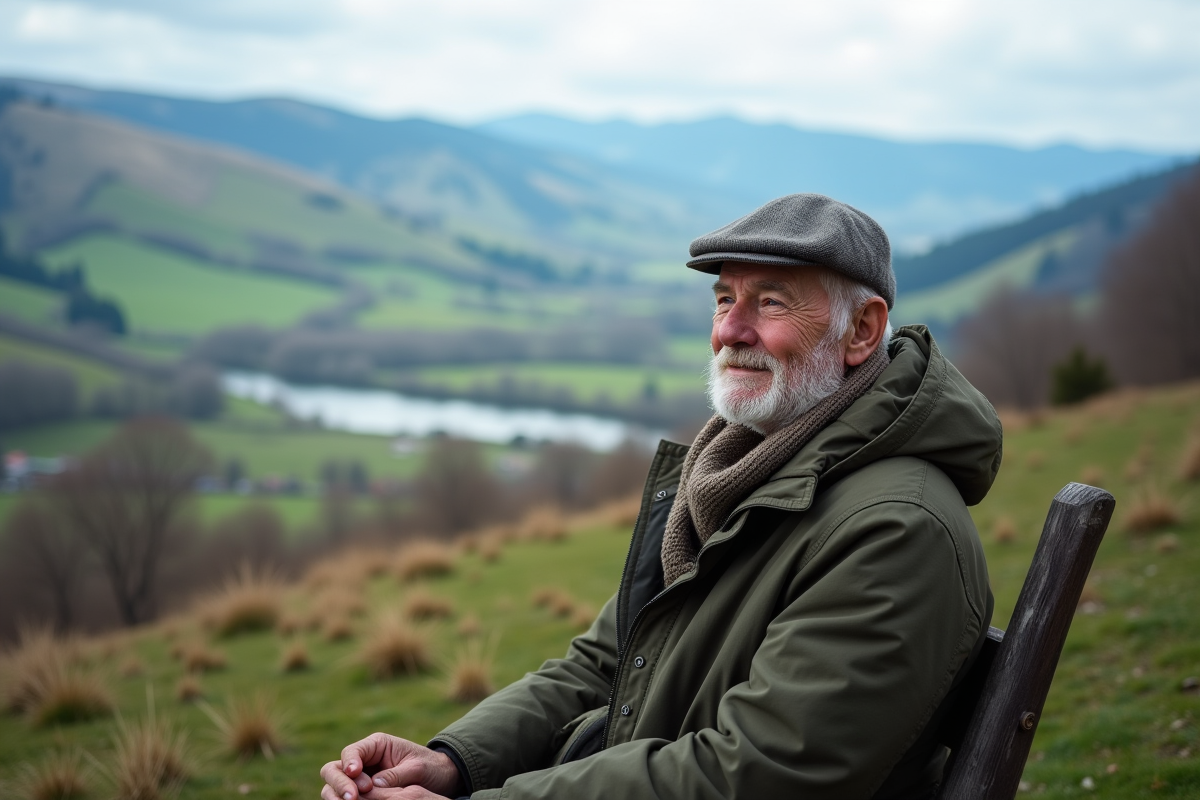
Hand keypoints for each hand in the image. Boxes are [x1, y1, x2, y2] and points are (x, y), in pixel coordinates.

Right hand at [319, 733, 461, 799]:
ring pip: (333, 785)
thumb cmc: (430, 767)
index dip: (349, 763)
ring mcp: (360, 777)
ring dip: (337, 794)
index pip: (352, 752)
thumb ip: (395, 775)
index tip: (355, 775)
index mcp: (377, 745)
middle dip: (339, 782)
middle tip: (353, 797)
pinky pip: (344, 797)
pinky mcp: (361, 793)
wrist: (440, 778)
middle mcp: (364, 760)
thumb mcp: (417, 768)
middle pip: (335, 768)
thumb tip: (373, 785)